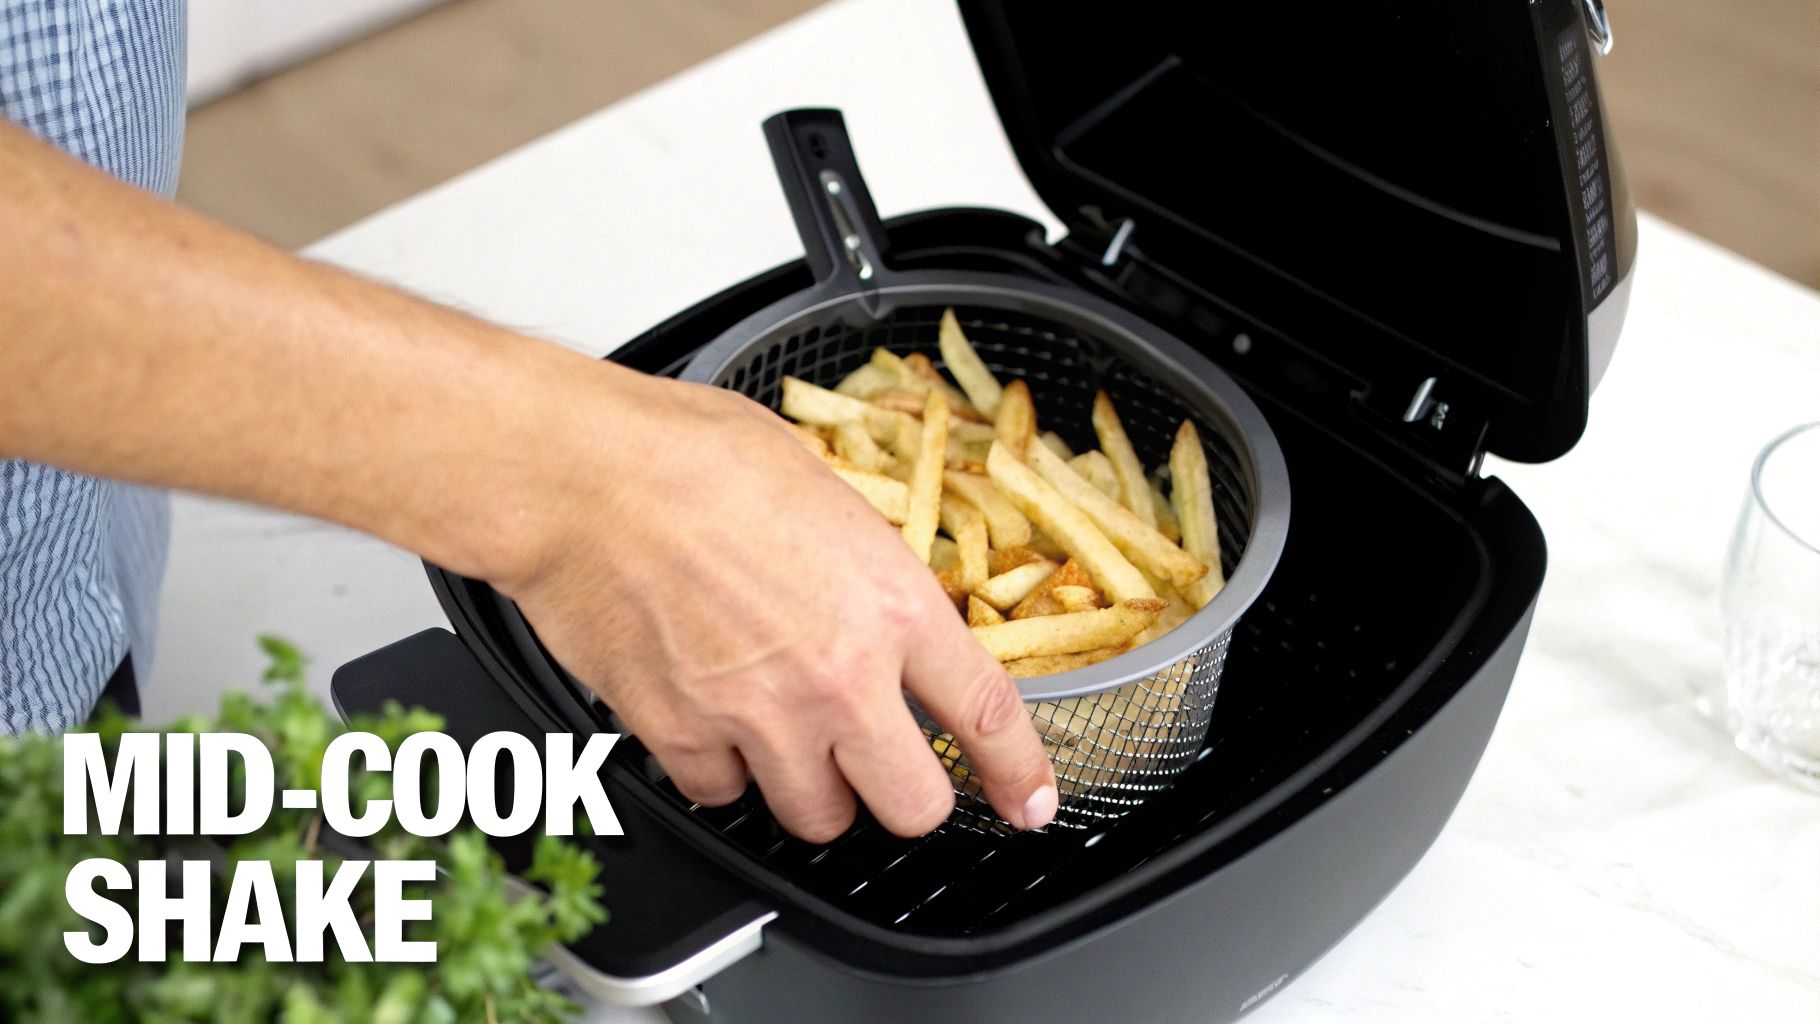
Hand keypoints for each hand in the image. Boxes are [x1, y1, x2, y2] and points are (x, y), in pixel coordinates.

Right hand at [490, 370, 1058, 840]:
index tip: (1027, 801)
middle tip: (881, 766)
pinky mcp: (684, 739)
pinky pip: (723, 796)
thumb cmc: (690, 455)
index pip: (986, 714)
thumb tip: (879, 596)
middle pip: (911, 806)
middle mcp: (838, 677)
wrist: (583, 475)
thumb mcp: (824, 489)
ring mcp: (760, 719)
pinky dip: (721, 771)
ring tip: (785, 733)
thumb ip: (867, 566)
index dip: (1017, 772)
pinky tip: (711, 720)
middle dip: (903, 796)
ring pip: (818, 818)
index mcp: (891, 604)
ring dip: (810, 786)